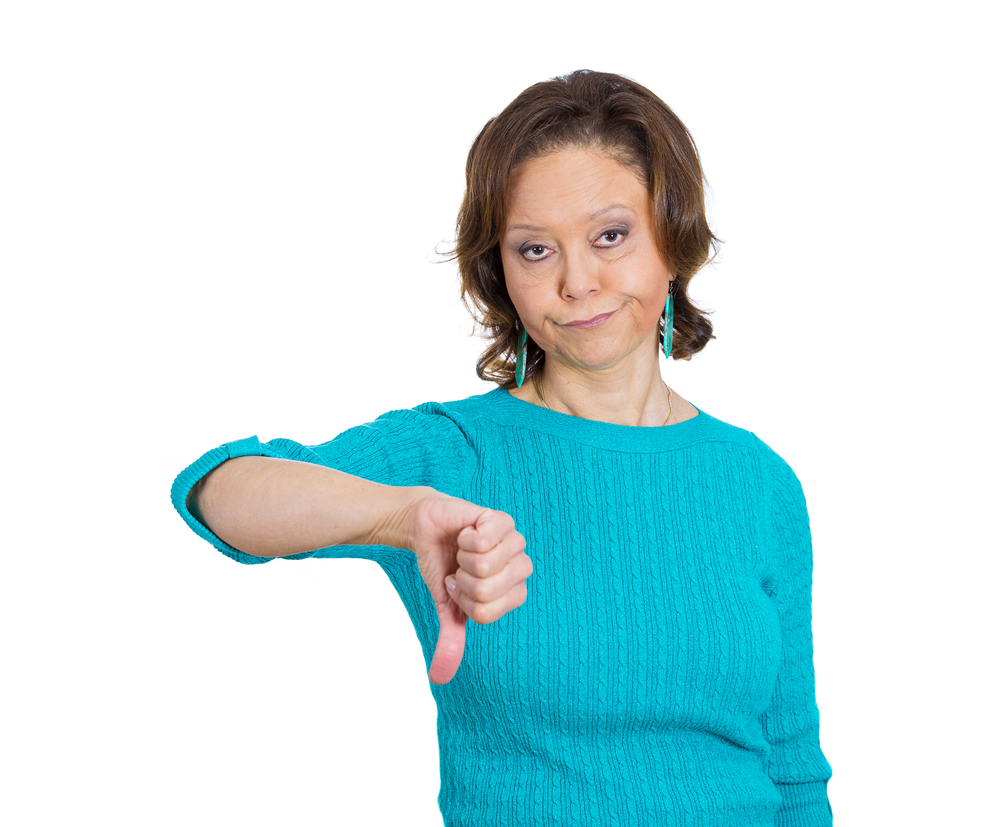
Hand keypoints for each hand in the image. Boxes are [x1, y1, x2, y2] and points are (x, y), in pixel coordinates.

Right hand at [404, 489, 532, 684]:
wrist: (426, 528)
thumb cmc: (442, 565)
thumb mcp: (447, 605)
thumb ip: (452, 638)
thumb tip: (440, 678)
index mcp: (513, 591)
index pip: (487, 612)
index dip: (463, 601)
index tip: (458, 587)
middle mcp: (520, 567)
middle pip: (488, 590)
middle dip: (462, 580)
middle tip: (460, 567)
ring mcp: (514, 542)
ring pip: (487, 565)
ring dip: (463, 558)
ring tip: (463, 549)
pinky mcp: (501, 520)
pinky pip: (485, 540)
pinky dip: (465, 539)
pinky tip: (467, 532)